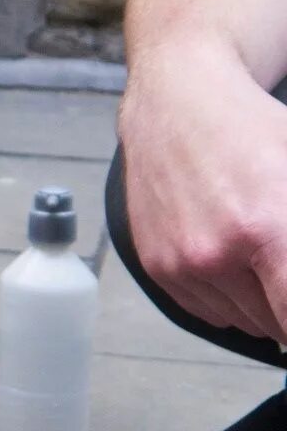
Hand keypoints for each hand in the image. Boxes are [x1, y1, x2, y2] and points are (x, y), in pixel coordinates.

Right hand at [120, 48, 286, 344]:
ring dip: (262, 301)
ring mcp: (181, 263)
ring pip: (245, 322)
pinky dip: (230, 298)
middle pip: (277, 326)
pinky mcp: (157, 265)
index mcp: (267, 228)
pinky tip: (235, 259)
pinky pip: (209, 311)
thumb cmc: (252, 131)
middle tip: (282, 263)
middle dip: (286, 301)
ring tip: (264, 255)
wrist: (178, 104)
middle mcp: (217, 253)